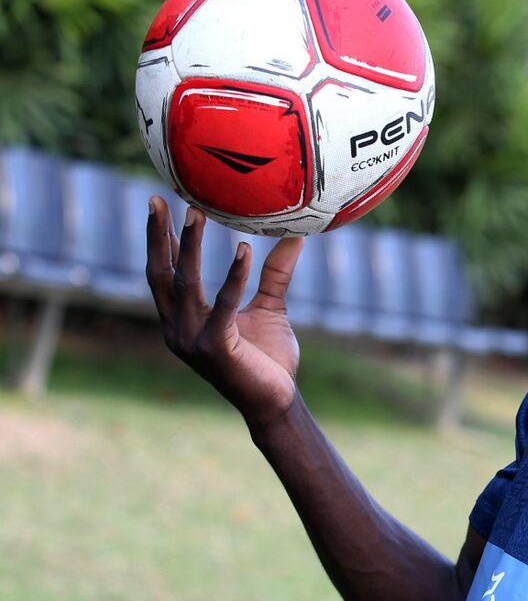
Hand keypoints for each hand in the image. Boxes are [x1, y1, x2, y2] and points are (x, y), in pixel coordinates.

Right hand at [146, 197, 305, 423]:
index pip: (164, 273)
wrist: (277, 402)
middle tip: (160, 198)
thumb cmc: (268, 359)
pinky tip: (243, 249)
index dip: (160, 240)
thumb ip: (274, 274)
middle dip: (159, 235)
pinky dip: (233, 277)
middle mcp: (178, 329)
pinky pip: (223, 305)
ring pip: (187, 284)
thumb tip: (295, 236)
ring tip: (197, 212)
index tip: (159, 204)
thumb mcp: (270, 307)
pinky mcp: (216, 349)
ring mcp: (192, 340)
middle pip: (161, 274)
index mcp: (183, 319)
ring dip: (190, 246)